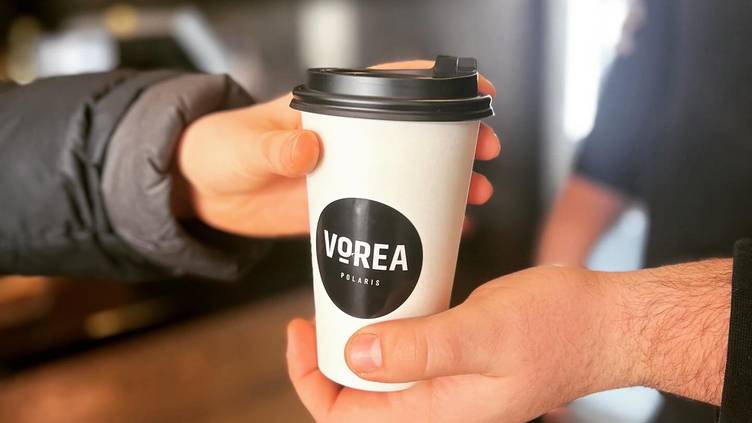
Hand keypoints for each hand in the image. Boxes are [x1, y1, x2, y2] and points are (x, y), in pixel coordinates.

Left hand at [172, 61, 499, 236]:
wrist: (200, 192)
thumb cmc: (218, 150)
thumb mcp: (245, 146)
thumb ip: (275, 147)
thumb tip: (308, 146)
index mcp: (330, 109)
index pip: (391, 85)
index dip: (437, 84)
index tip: (475, 90)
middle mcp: (348, 138)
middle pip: (416, 131)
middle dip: (457, 138)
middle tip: (485, 152)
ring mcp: (349, 173)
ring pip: (410, 171)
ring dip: (447, 180)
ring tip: (477, 192)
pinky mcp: (341, 206)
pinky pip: (388, 208)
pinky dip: (418, 215)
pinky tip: (445, 226)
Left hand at [287, 266, 632, 422]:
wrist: (604, 320)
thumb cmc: (560, 328)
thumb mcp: (486, 334)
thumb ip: (423, 349)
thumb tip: (356, 356)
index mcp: (438, 410)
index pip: (349, 415)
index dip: (312, 379)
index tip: (300, 332)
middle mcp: (437, 401)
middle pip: (357, 393)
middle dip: (326, 357)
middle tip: (315, 309)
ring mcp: (448, 378)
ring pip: (381, 369)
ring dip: (355, 339)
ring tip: (341, 298)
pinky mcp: (457, 353)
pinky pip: (407, 346)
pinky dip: (387, 324)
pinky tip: (385, 293)